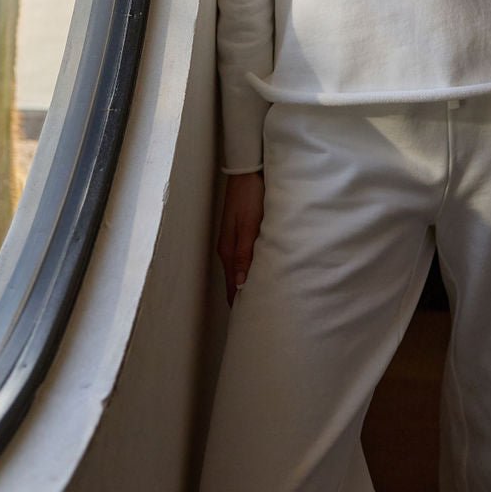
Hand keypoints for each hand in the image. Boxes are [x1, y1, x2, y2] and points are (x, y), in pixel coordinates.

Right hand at [216, 171, 264, 306]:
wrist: (248, 173)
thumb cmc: (250, 197)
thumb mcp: (249, 226)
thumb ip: (244, 254)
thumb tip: (239, 284)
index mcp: (228, 250)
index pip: (231, 284)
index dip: (239, 301)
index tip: (249, 318)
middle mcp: (228, 249)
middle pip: (233, 280)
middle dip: (243, 296)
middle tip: (260, 312)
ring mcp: (233, 241)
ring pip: (239, 270)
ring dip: (247, 283)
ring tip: (262, 298)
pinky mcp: (241, 233)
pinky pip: (244, 258)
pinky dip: (250, 269)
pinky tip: (261, 272)